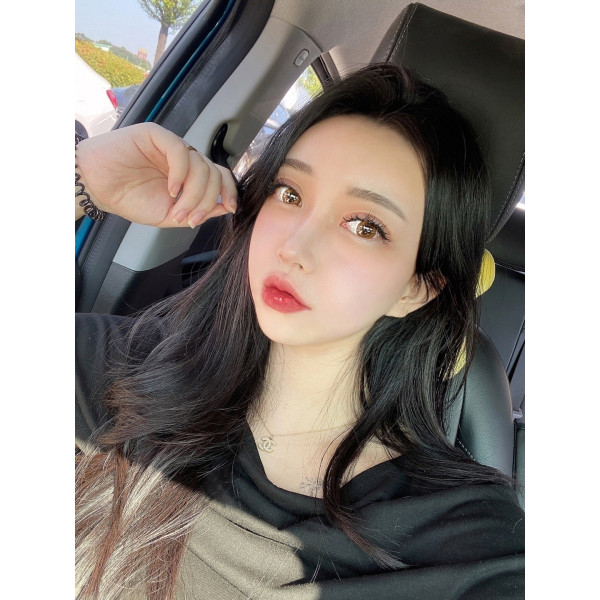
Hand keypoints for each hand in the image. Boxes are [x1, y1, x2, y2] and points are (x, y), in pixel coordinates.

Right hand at [75, 123, 237, 226]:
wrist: (97, 188)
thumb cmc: (129, 198)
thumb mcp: (170, 214)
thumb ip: (198, 211)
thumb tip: (225, 208)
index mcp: (189, 175)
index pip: (219, 176)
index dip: (229, 191)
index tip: (229, 208)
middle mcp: (184, 159)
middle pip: (213, 173)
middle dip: (206, 201)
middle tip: (189, 218)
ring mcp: (171, 146)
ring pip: (201, 165)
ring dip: (193, 193)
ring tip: (177, 209)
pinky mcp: (156, 135)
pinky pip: (181, 152)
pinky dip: (181, 174)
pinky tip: (172, 190)